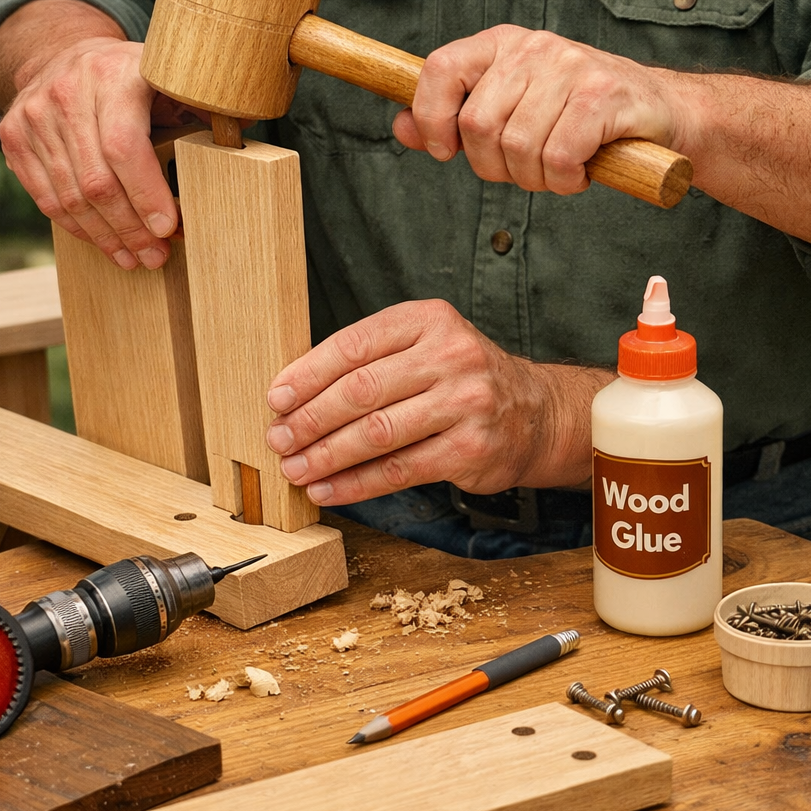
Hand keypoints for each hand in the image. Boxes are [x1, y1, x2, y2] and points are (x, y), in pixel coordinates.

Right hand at [0, 0, 205, 269]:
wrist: (64, 53)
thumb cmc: (134, 77)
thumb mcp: (171, 76)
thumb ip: (205, 102)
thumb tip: (242, 128)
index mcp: (114, 72)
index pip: (124, 147)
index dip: (147, 195)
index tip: (170, 229)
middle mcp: (66, 89)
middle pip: (96, 181)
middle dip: (130, 228)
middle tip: (155, 256)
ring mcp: (33, 113)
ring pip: (69, 196)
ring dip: (105, 237)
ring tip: (133, 258)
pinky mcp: (12, 135)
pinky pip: (45, 197)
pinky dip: (77, 227)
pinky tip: (104, 242)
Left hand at [263, 300, 611, 504]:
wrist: (534, 412)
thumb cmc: (458, 378)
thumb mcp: (422, 345)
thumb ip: (367, 360)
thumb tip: (293, 394)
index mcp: (427, 320)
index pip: (354, 345)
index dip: (307, 374)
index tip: (276, 398)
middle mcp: (451, 356)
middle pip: (361, 390)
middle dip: (310, 419)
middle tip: (278, 438)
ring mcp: (465, 403)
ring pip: (377, 433)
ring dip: (326, 456)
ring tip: (294, 469)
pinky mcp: (471, 449)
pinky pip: (399, 470)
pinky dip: (356, 484)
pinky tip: (328, 490)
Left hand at [393, 25, 685, 194]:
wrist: (662, 112)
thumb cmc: (576, 116)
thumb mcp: (509, 110)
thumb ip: (451, 120)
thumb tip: (400, 127)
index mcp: (501, 45)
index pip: (439, 69)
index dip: (430, 118)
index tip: (445, 152)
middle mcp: (534, 47)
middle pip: (477, 125)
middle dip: (494, 167)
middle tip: (525, 169)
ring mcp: (570, 67)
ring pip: (517, 147)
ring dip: (535, 178)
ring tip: (559, 168)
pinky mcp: (603, 95)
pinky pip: (558, 157)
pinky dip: (565, 180)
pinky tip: (581, 171)